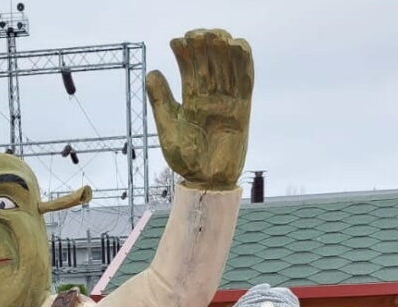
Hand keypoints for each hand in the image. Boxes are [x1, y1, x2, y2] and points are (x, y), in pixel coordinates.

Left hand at [146, 28, 252, 189]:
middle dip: (203, 47)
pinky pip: (245, 82)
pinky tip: (239, 45)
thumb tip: (152, 72)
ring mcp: (227, 102)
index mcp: (191, 102)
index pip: (189, 71)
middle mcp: (210, 98)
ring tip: (214, 36)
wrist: (205, 181)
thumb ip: (161, 101)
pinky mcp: (242, 109)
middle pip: (209, 64)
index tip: (176, 42)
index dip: (184, 54)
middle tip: (195, 34)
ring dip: (222, 49)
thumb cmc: (185, 161)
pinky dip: (244, 63)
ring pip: (227, 68)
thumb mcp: (168, 128)